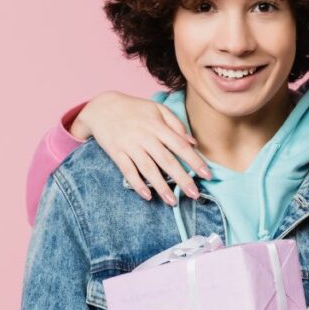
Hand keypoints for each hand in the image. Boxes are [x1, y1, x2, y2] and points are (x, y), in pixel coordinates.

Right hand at [72, 91, 211, 203]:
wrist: (101, 107)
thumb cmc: (134, 109)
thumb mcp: (156, 109)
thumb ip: (176, 124)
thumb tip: (193, 142)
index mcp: (157, 125)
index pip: (180, 145)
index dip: (194, 160)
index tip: (207, 175)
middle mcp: (144, 136)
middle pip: (166, 160)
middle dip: (182, 179)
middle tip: (195, 194)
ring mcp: (129, 145)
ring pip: (148, 169)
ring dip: (161, 187)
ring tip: (173, 202)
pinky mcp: (116, 153)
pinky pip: (128, 171)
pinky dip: (137, 184)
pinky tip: (148, 197)